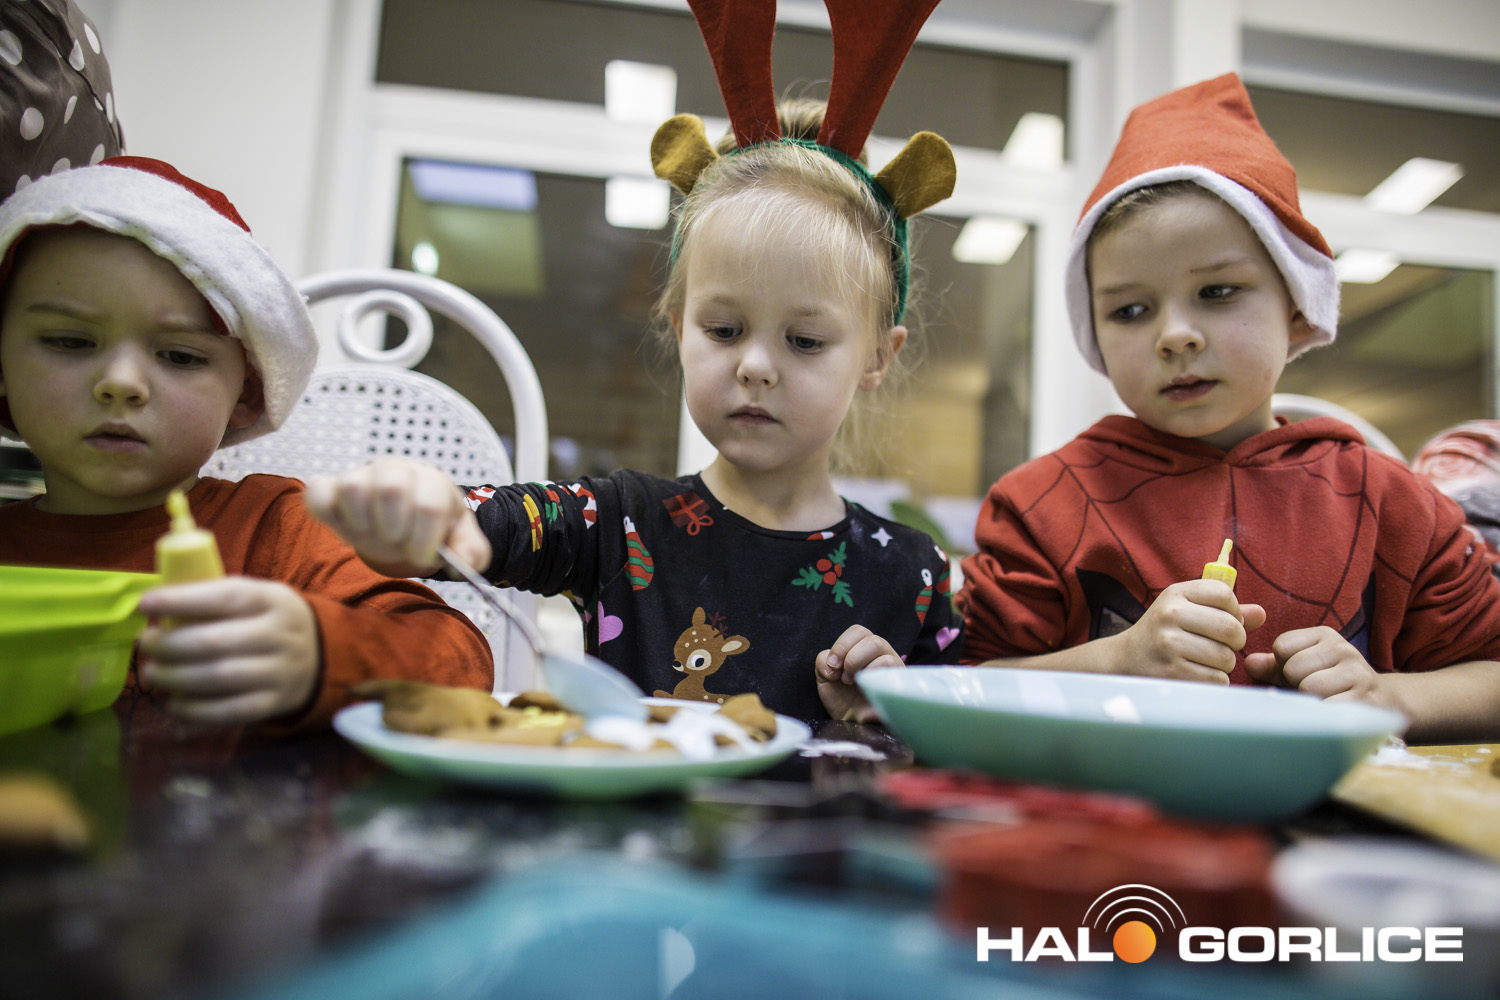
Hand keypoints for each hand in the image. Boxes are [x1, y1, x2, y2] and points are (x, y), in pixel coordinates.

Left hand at [137, 578, 319, 726]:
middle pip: (215, 642)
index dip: (181, 601)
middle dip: (170, 645)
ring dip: (176, 678)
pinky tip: (174, 706)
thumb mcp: (255, 599)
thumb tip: (155, 610)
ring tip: (153, 673)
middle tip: (146, 645)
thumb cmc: (267, 622)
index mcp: (272, 600)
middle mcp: (280, 635)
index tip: (145, 604)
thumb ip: (214, 602)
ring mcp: (280, 672)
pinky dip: (194, 712)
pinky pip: (230, 712)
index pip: (224, 597)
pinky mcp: (274, 703)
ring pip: (220, 678)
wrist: (319, 657)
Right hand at [304, 458, 490, 577]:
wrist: (405, 522)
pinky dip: (326, 511)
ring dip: (365, 523)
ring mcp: (361, 477)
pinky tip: (347, 526)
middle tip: (399, 542)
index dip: (425, 539)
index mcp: (432, 481)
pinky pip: (318, 491)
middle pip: (392, 487)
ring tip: (376, 534)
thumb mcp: (461, 541)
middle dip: (396, 528)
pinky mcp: (332, 489)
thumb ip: (472, 552)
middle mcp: (396, 471)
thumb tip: (466, 561)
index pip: (429, 504)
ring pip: (354, 487)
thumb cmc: (433, 529)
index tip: (423, 555)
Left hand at [815, 624, 901, 722]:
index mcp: (865, 649)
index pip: (858, 631)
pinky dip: (870, 674)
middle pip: (871, 638)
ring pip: (879, 646)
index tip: (832, 666)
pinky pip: (889, 665)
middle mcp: (883, 654)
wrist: (851, 724)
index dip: (841, 645)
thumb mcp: (825, 676)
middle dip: (850, 657)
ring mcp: (894, 667)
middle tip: (844, 678)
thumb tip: (832, 663)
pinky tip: (864, 689)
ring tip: (852, 683)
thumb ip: (823, 661)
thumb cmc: (842, 698)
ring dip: (858, 664)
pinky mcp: (899, 682)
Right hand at [1112, 580, 1265, 683]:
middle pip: (1231, 628)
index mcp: (1176, 593)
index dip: (1234, 610)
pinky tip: (1198, 674)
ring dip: (1224, 664)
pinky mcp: (1172, 672)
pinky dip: (1215, 680)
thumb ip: (1225, 610)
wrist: (1126, 659)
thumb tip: (1260, 614)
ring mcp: (1169, 644)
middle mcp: (1170, 615)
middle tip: (1223, 645)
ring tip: (1206, 660)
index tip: (1224, 620)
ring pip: (1226, 657)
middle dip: (1235, 641)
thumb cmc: (1165, 632)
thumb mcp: (1187, 610)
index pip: (1224, 594)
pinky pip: (1216, 679)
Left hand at [1243, 626, 1389, 705]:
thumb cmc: (1331, 685)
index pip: (1282, 646)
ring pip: (1309, 688)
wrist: (1382, 703)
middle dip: (1296, 685)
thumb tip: (1249, 663)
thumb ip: (1273, 666)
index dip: (1283, 665)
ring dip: (1310, 702)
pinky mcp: (1366, 700)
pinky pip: (1327, 708)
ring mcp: (1358, 674)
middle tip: (1314, 692)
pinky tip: (1332, 715)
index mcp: (1325, 636)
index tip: (1300, 674)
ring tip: (1324, 701)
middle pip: (1292, 668)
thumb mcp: (1301, 669)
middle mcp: (1344, 649)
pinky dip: (1322, 716)